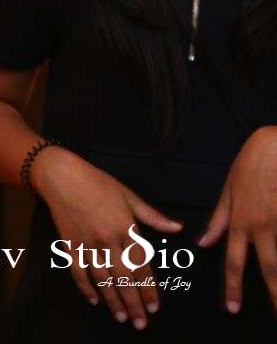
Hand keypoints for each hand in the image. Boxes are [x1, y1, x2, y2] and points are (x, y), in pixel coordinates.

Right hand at [32, 146, 182, 329]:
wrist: (62, 176)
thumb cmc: (98, 182)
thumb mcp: (129, 195)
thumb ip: (152, 216)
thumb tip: (178, 228)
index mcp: (126, 228)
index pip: (141, 266)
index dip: (148, 289)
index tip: (154, 307)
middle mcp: (108, 240)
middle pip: (123, 278)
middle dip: (133, 303)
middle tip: (140, 323)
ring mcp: (87, 244)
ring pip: (102, 279)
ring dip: (112, 300)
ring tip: (121, 317)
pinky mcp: (69, 244)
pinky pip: (78, 271)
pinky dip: (85, 287)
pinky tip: (93, 300)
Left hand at [198, 125, 276, 314]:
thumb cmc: (251, 164)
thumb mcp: (229, 190)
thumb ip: (218, 219)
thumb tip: (203, 243)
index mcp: (242, 221)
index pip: (234, 261)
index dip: (232, 286)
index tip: (232, 308)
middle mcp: (263, 226)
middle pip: (269, 268)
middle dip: (274, 296)